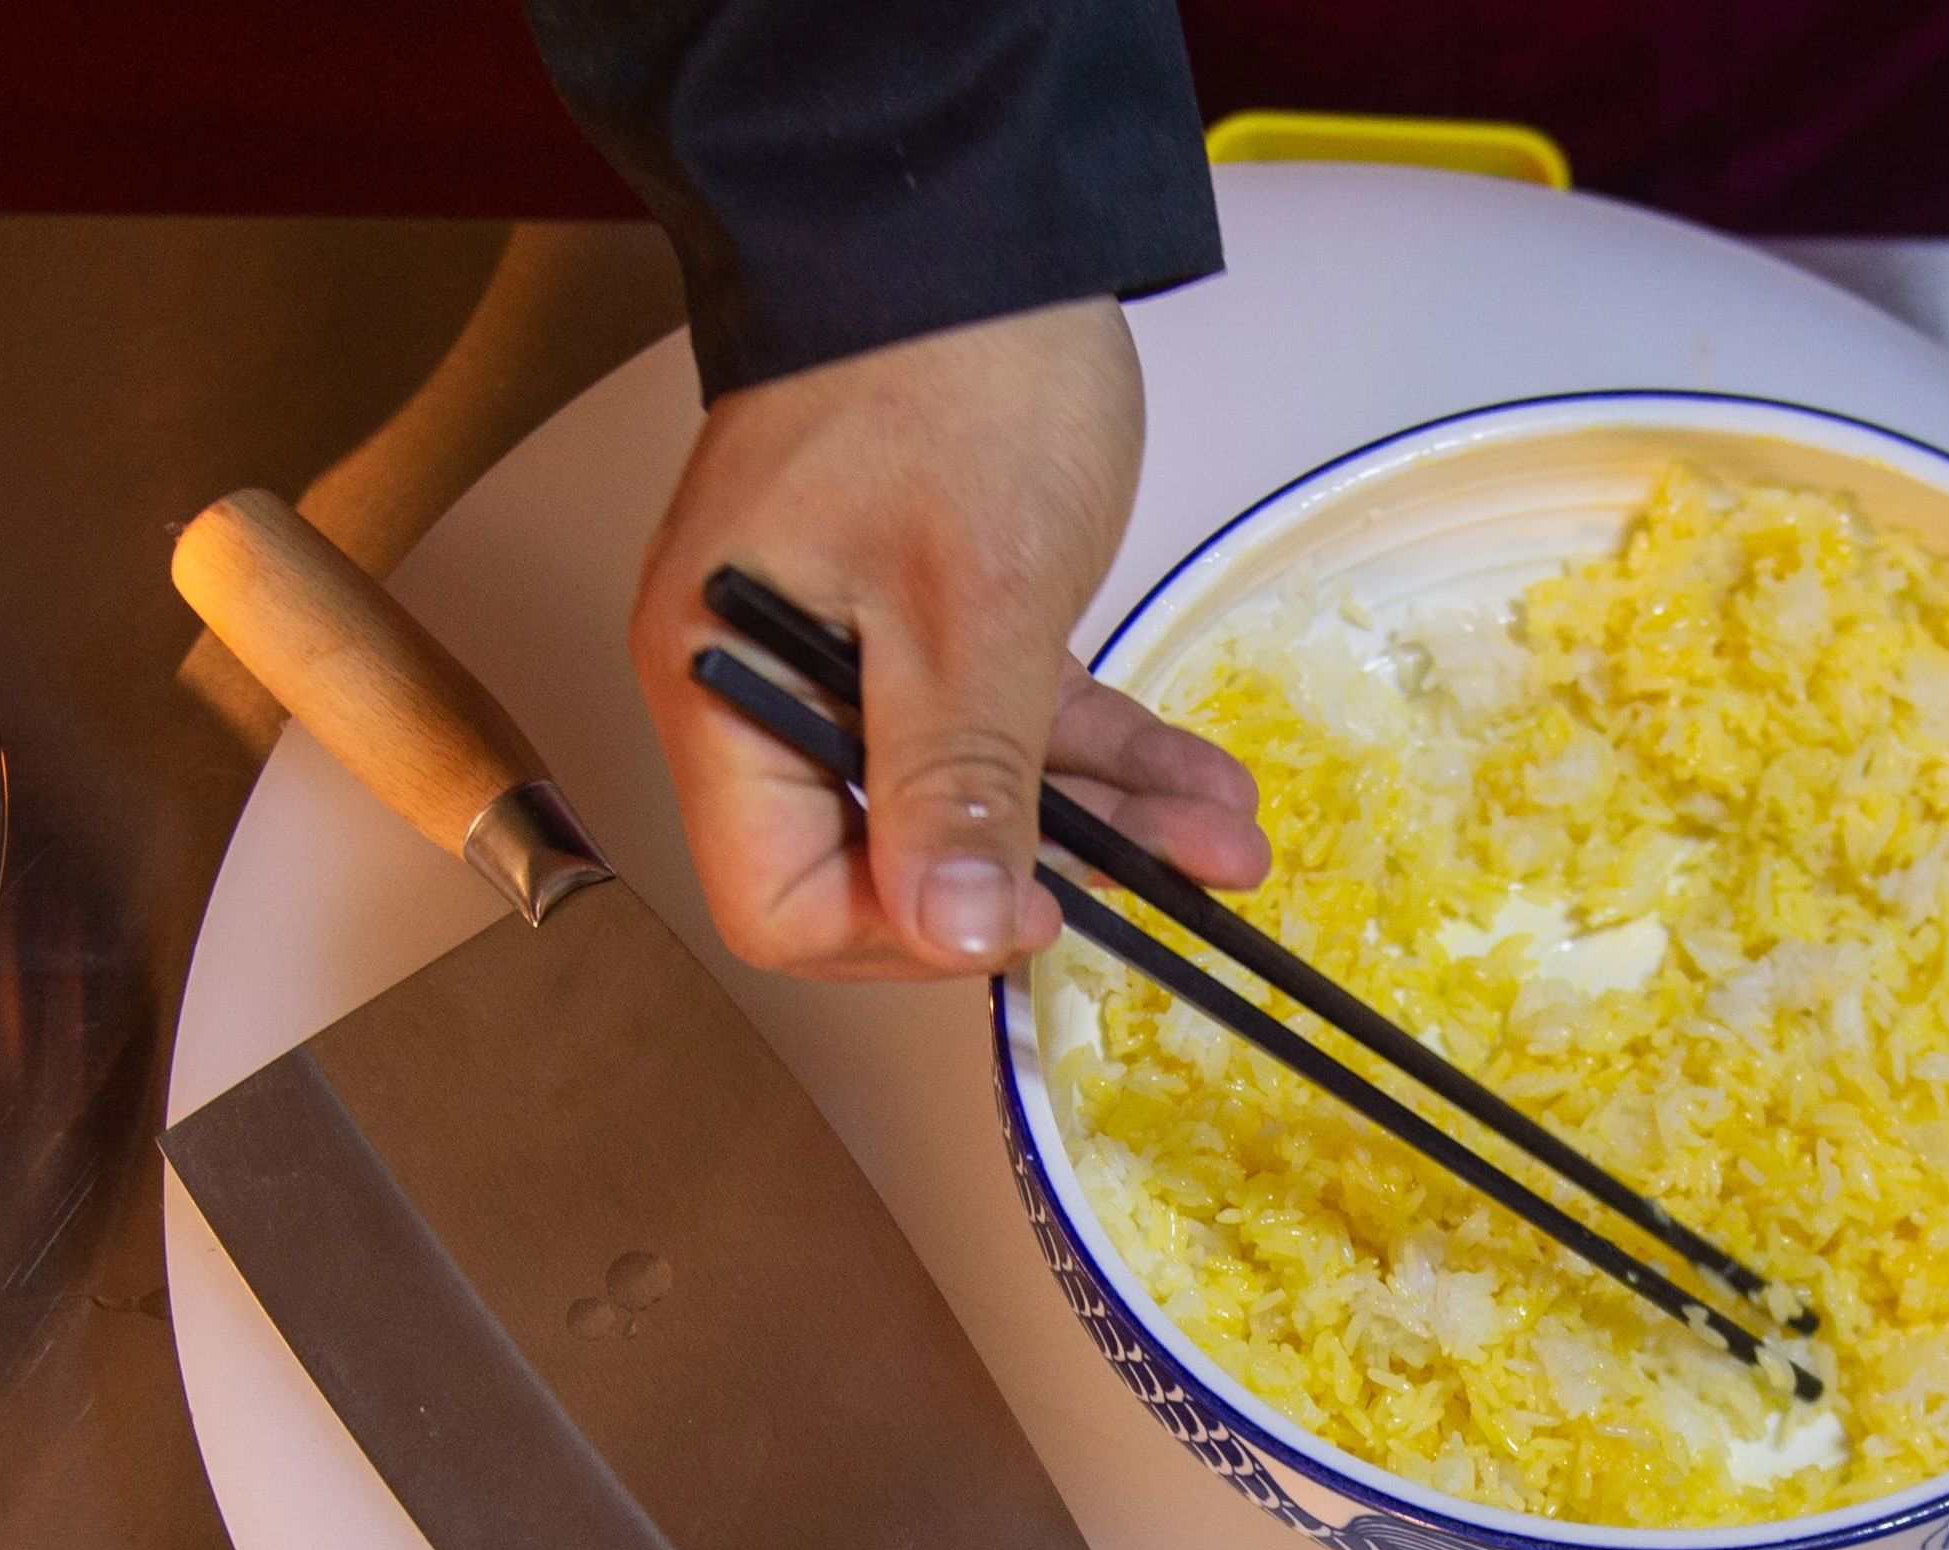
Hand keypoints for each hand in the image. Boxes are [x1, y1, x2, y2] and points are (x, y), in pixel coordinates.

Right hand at [627, 298, 1270, 981]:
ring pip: (976, 789)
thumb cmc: (945, 375)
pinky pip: (1011, 719)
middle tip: (1152, 895)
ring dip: (1102, 823)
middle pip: (890, 855)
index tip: (1025, 916)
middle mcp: (771, 681)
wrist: (975, 217)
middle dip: (1038, 883)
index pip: (783, 898)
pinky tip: (1196, 787)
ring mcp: (850, 647)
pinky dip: (1101, 752)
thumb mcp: (965, 609)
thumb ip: (959, 786)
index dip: (905, 931)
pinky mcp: (928, 613)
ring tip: (1220, 844)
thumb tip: (954, 931)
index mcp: (727, 687)